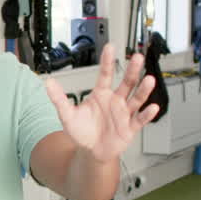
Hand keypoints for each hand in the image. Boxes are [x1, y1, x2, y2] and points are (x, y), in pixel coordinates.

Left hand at [43, 45, 158, 162]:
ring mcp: (124, 113)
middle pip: (126, 83)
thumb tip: (48, 83)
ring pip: (136, 98)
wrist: (91, 151)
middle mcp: (115, 101)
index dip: (108, 61)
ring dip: (143, 89)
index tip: (111, 47)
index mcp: (101, 94)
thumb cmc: (81, 132)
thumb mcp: (67, 115)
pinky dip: (147, 114)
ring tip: (149, 79)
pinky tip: (152, 107)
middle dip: (132, 70)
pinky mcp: (130, 127)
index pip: (105, 74)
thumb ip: (59, 99)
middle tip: (137, 57)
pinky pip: (140, 119)